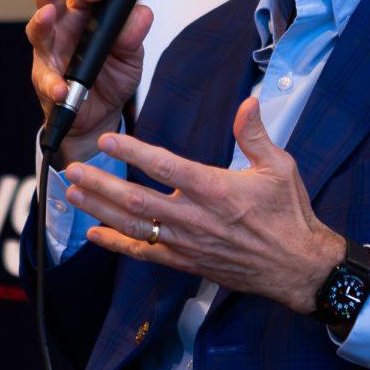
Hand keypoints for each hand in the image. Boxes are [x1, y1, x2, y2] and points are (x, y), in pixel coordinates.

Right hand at [26, 0, 153, 167]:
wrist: (103, 114)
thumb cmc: (113, 75)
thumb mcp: (131, 55)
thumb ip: (134, 34)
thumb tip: (141, 14)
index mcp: (86, 16)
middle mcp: (63, 29)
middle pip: (50, 1)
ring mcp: (50, 53)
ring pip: (39, 32)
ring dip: (41, 22)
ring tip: (46, 16)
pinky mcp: (45, 81)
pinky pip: (46, 80)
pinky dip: (53, 83)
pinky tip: (60, 87)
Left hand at [64, 97, 345, 313]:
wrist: (297, 266)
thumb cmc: (289, 214)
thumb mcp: (280, 166)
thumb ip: (256, 134)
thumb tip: (248, 102)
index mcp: (215, 189)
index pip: (165, 167)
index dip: (133, 152)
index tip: (107, 140)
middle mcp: (194, 217)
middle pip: (136, 199)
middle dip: (100, 183)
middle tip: (72, 168)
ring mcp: (187, 243)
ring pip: (134, 226)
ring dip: (100, 210)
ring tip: (73, 193)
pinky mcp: (186, 262)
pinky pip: (145, 254)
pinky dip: (117, 245)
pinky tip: (95, 235)